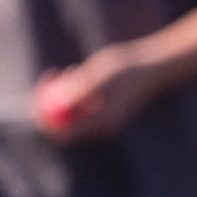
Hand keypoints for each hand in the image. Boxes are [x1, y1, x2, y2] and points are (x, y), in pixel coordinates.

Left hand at [33, 45, 159, 140]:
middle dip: (52, 100)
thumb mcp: (99, 76)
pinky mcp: (104, 110)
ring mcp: (102, 119)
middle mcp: (99, 127)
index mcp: (100, 124)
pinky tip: (82, 71)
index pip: (62, 131)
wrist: (157, 65)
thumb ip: (76, 90)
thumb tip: (51, 99)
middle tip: (50, 74)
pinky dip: (75, 90)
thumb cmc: (130, 68)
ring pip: (69, 111)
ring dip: (64, 92)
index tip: (40, 92)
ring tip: (74, 68)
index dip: (46, 115)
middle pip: (63, 123)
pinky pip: (79, 105)